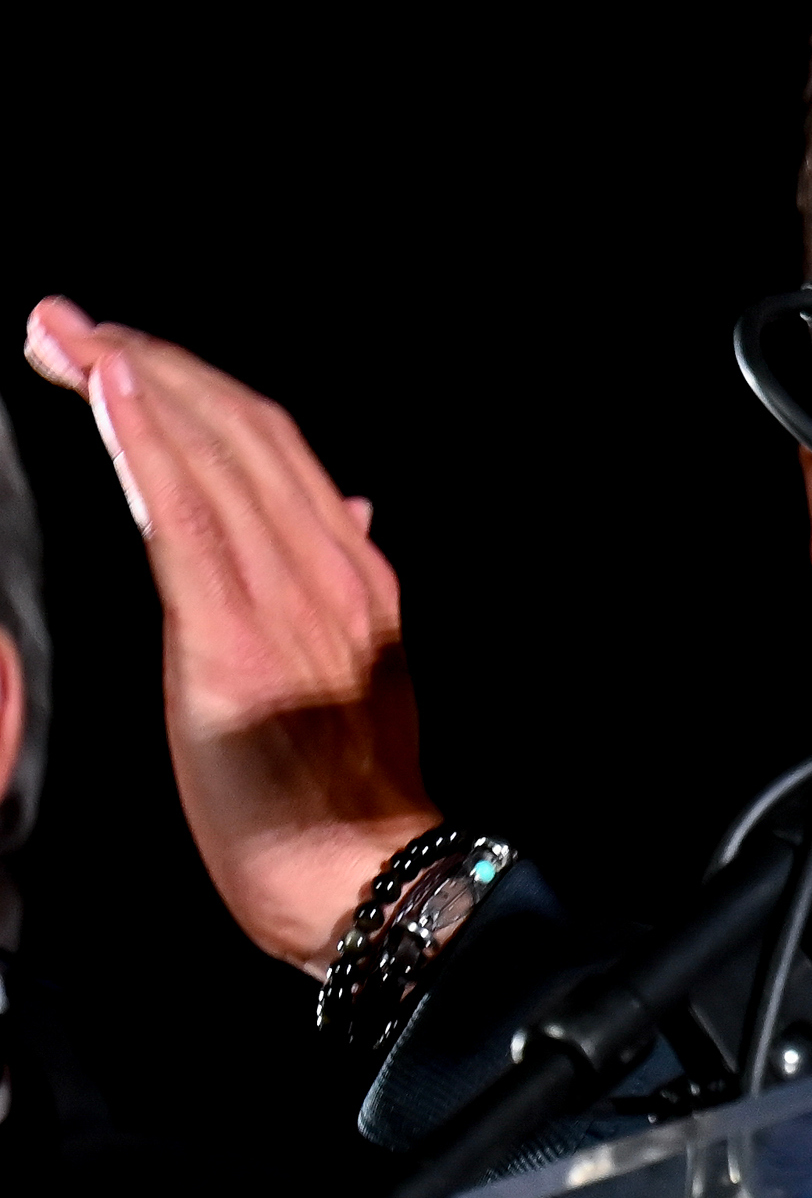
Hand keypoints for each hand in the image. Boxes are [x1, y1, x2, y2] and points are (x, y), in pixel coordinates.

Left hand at [26, 298, 440, 969]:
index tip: (118, 349)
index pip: (270, 448)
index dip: (192, 386)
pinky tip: (112, 392)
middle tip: (60, 320)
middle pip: (237, 432)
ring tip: (62, 336)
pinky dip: (149, 446)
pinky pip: (188, 519)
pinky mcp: (233, 637)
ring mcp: (286, 599)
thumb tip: (351, 509)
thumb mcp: (362, 671)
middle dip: (146, 363)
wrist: (364, 877)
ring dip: (132, 382)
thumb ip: (343, 584)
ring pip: (211, 458)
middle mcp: (328, 569)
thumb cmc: (345, 795)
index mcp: (352, 576)